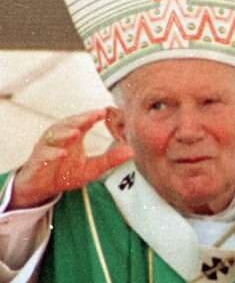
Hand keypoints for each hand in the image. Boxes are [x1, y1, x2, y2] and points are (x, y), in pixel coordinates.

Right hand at [10, 109, 133, 209]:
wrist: (41, 188)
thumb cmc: (66, 173)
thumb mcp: (91, 168)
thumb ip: (109, 159)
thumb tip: (132, 152)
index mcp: (73, 135)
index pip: (83, 121)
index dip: (92, 116)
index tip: (105, 112)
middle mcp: (59, 137)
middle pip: (68, 123)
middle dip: (80, 119)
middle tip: (92, 116)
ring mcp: (46, 148)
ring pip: (54, 135)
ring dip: (65, 133)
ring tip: (77, 132)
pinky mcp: (37, 161)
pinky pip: (43, 155)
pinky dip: (52, 153)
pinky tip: (62, 153)